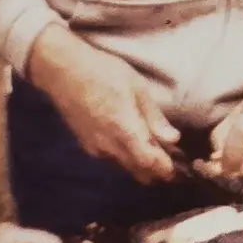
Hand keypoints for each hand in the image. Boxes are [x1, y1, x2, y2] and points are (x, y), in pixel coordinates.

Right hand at [26, 26, 179, 183]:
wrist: (62, 70)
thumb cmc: (103, 71)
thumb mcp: (136, 87)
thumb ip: (154, 117)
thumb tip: (173, 139)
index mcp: (124, 129)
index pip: (149, 163)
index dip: (166, 170)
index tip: (180, 168)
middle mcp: (108, 145)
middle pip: (138, 171)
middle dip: (157, 172)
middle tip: (174, 164)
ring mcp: (95, 146)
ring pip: (125, 167)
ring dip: (142, 166)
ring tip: (157, 152)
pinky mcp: (86, 144)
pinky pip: (112, 158)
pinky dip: (126, 157)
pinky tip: (133, 144)